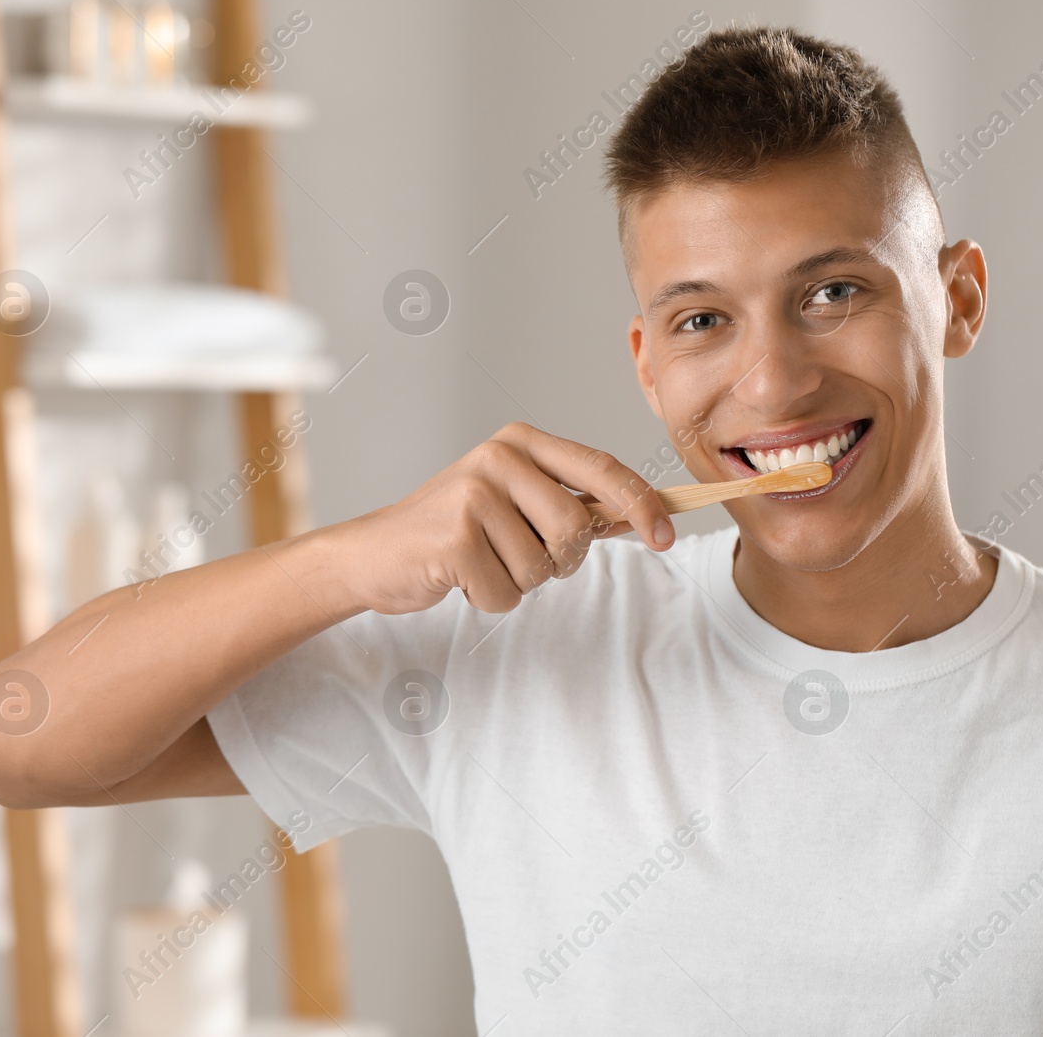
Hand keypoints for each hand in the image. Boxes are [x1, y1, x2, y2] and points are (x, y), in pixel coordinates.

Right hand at [344, 422, 674, 614]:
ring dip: (518, 582)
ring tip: (482, 562)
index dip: (642, 504)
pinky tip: (460, 577)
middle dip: (560, 560)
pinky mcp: (454, 538)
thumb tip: (644, 517)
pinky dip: (489, 599)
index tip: (667, 537)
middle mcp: (499, 458)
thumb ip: (573, 505)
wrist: (376, 554)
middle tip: (520, 558)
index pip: (601, 469)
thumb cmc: (456, 532)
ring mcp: (474, 495)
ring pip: (543, 567)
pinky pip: (507, 592)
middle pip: (576, 528)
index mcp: (521, 442)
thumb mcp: (516, 503)